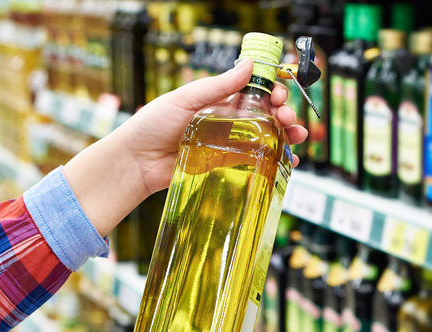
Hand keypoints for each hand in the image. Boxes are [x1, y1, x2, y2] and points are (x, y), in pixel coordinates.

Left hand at [63, 59, 307, 236]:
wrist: (135, 162)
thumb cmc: (152, 125)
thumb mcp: (184, 99)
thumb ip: (217, 86)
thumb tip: (249, 65)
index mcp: (219, 100)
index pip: (254, 91)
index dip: (272, 90)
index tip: (280, 93)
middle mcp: (227, 120)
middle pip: (267, 114)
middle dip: (284, 112)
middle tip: (288, 117)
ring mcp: (228, 144)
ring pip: (267, 137)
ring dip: (287, 135)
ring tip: (296, 136)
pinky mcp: (226, 166)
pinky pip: (257, 162)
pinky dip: (276, 160)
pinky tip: (288, 160)